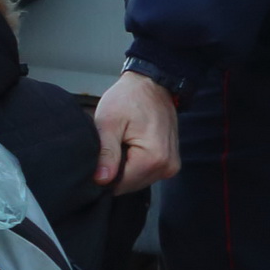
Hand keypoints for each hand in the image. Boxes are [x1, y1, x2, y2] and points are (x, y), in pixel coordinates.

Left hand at [92, 71, 180, 191]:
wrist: (152, 84)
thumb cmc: (129, 98)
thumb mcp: (109, 122)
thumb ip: (106, 153)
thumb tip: (101, 180)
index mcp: (154, 158)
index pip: (121, 185)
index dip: (104, 176)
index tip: (98, 157)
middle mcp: (167, 167)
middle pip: (130, 185)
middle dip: (115, 172)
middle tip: (111, 145)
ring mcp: (171, 166)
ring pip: (137, 181)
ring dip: (125, 168)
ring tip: (121, 144)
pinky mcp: (169, 163)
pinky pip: (146, 173)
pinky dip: (134, 165)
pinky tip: (130, 147)